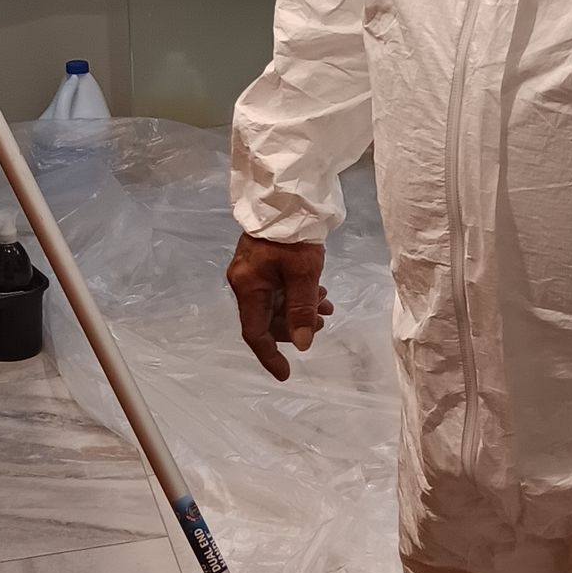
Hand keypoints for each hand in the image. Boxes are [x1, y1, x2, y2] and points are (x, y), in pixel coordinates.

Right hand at [227, 234, 334, 380]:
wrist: (289, 198)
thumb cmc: (295, 236)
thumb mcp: (304, 275)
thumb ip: (302, 310)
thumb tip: (303, 344)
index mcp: (248, 287)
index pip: (255, 332)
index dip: (270, 356)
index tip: (285, 374)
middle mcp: (244, 283)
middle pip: (268, 320)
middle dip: (295, 326)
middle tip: (324, 320)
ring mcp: (252, 273)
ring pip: (276, 305)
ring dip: (301, 309)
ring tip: (326, 305)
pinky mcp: (263, 264)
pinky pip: (279, 291)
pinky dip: (298, 296)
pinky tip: (319, 294)